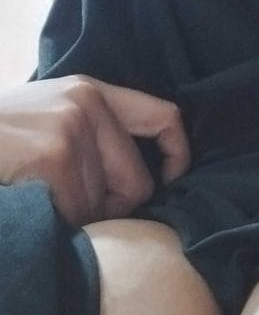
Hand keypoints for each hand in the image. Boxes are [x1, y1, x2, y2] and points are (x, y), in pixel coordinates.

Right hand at [0, 74, 190, 227]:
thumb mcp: (42, 120)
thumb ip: (87, 133)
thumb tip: (143, 180)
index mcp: (89, 91)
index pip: (164, 116)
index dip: (176, 156)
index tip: (167, 182)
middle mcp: (86, 104)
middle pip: (137, 183)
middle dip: (109, 209)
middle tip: (65, 204)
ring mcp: (70, 129)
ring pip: (102, 208)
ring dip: (72, 217)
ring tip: (35, 195)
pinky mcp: (52, 158)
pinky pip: (75, 215)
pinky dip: (53, 223)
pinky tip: (27, 202)